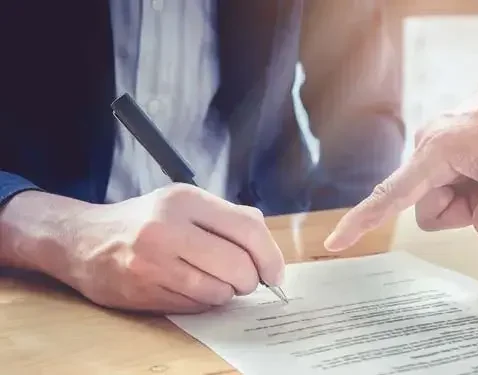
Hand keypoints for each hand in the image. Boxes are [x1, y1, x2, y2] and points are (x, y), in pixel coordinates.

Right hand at [0, 185, 284, 312]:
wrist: (82, 240)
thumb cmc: (145, 220)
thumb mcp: (185, 203)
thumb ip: (229, 219)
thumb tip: (270, 254)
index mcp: (185, 199)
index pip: (248, 229)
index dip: (270, 256)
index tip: (275, 273)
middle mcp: (167, 228)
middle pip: (237, 265)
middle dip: (250, 280)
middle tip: (246, 280)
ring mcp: (152, 262)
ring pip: (218, 291)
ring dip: (226, 292)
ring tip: (214, 280)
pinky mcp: (142, 290)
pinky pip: (195, 306)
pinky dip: (204, 301)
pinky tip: (192, 287)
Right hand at [324, 74, 477, 250]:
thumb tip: (477, 224)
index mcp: (435, 154)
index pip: (390, 196)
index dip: (361, 223)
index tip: (334, 243)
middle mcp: (426, 149)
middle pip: (429, 209)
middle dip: (463, 211)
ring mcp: (437, 149)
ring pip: (444, 199)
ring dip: (472, 199)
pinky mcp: (449, 148)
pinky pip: (453, 182)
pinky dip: (475, 185)